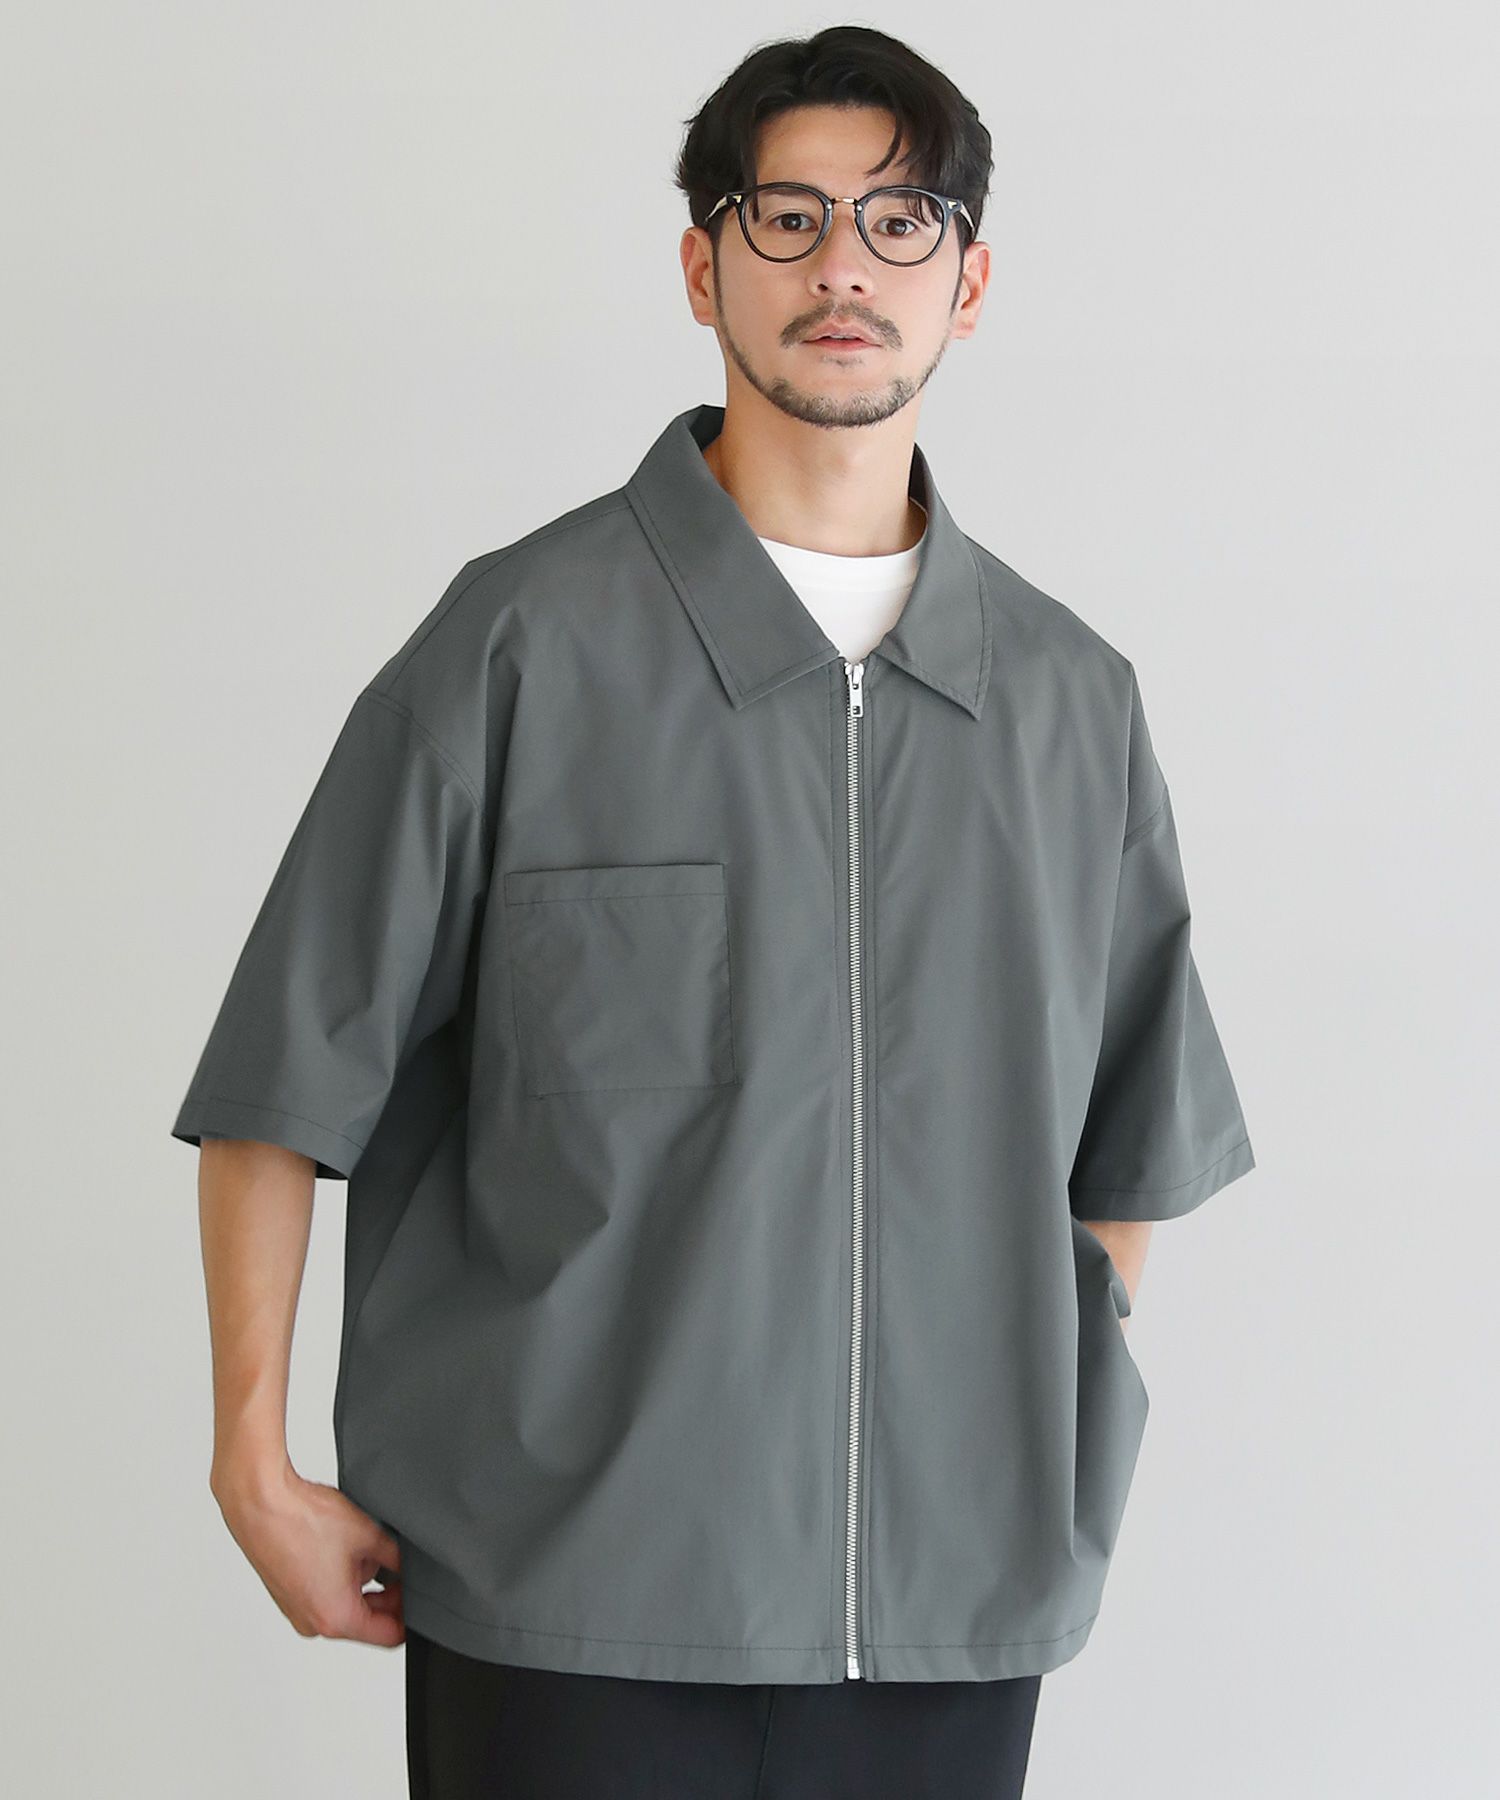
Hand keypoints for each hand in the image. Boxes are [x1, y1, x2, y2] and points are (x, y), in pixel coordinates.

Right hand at [211, 1462, 404, 1646]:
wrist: (260, 1504)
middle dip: (388, 1594)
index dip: (411, 1614)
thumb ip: (398, 1558)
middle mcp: (313, 1623)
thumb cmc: (302, 1520)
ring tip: (363, 1546)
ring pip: (346, 1605)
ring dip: (362, 1582)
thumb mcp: (369, 1536)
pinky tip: (342, 1546)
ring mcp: (297, 1611)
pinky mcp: (289, 1595)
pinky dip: (339, 1577)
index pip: (390, 1635)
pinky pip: (325, 1594)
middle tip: (397, 1562)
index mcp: (335, 1619)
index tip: (418, 1592)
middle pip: (367, 1622)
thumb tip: (413, 1568)